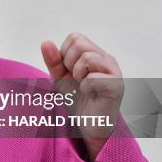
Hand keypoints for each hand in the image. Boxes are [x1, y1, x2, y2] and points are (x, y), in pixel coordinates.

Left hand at [41, 33, 123, 160]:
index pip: (75, 37)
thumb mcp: (60, 77)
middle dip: (69, 62)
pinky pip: (93, 78)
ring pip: (88, 57)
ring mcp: (114, 71)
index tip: (68, 70)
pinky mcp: (116, 86)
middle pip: (80, 43)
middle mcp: (106, 59)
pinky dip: (86, 87)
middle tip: (75, 78)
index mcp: (95, 53)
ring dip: (77, 73)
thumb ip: (53, 60)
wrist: (89, 124)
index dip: (64, 53)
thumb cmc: (78, 99)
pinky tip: (90, 93)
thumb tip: (45, 42)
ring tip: (82, 84)